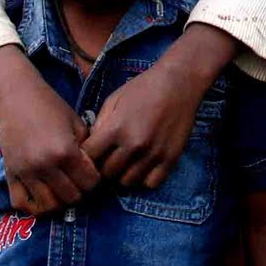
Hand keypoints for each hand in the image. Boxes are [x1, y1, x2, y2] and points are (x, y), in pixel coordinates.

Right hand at [0, 65, 98, 212]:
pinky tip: (42, 197)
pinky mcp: (11, 174)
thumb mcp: (76, 122)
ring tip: (62, 189)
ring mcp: (26, 172)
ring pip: (48, 206)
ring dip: (59, 201)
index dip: (95, 180)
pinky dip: (33, 206)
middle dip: (80, 191)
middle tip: (79, 181)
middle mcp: (45, 166)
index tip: (92, 173)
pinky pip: (21, 203)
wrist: (16, 96)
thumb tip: (94, 168)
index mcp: (65, 151)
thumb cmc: (50, 105)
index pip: (89, 183)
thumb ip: (87, 147)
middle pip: (71, 197)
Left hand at [82, 61, 207, 189]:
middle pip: (107, 173)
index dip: (87, 156)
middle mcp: (134, 145)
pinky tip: (144, 165)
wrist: (179, 82)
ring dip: (124, 174)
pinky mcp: (171, 158)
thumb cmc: (143, 88)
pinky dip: (145, 178)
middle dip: (104, 166)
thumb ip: (100, 124)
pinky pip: (151, 183)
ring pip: (127, 182)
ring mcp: (153, 154)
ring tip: (127, 162)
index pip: (89, 157)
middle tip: (109, 158)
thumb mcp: (114, 100)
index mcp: (116, 129)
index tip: (92, 152)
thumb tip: (91, 146)